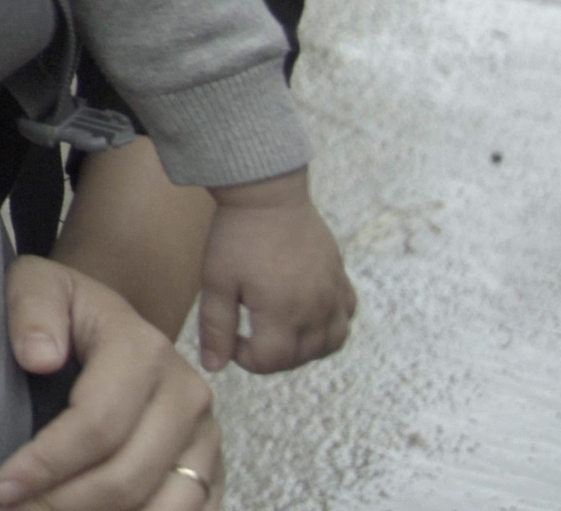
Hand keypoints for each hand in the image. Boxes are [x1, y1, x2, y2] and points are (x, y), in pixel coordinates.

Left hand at [0, 254, 224, 509]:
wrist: (108, 321)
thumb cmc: (65, 308)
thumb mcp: (37, 285)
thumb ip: (32, 310)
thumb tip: (39, 358)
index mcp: (145, 351)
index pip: (97, 425)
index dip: (47, 464)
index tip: (0, 487)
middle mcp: (188, 396)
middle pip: (128, 476)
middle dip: (62, 505)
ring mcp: (206, 436)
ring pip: (163, 507)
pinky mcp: (212, 467)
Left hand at [195, 171, 353, 371]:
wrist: (267, 195)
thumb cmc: (237, 237)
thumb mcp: (215, 282)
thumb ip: (216, 328)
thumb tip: (214, 367)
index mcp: (282, 312)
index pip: (271, 361)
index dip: (246, 358)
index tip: (231, 337)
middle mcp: (316, 308)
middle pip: (301, 357)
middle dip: (272, 356)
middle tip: (249, 335)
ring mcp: (333, 294)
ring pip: (331, 343)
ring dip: (305, 348)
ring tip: (277, 331)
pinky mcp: (341, 278)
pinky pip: (347, 316)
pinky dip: (331, 326)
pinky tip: (307, 315)